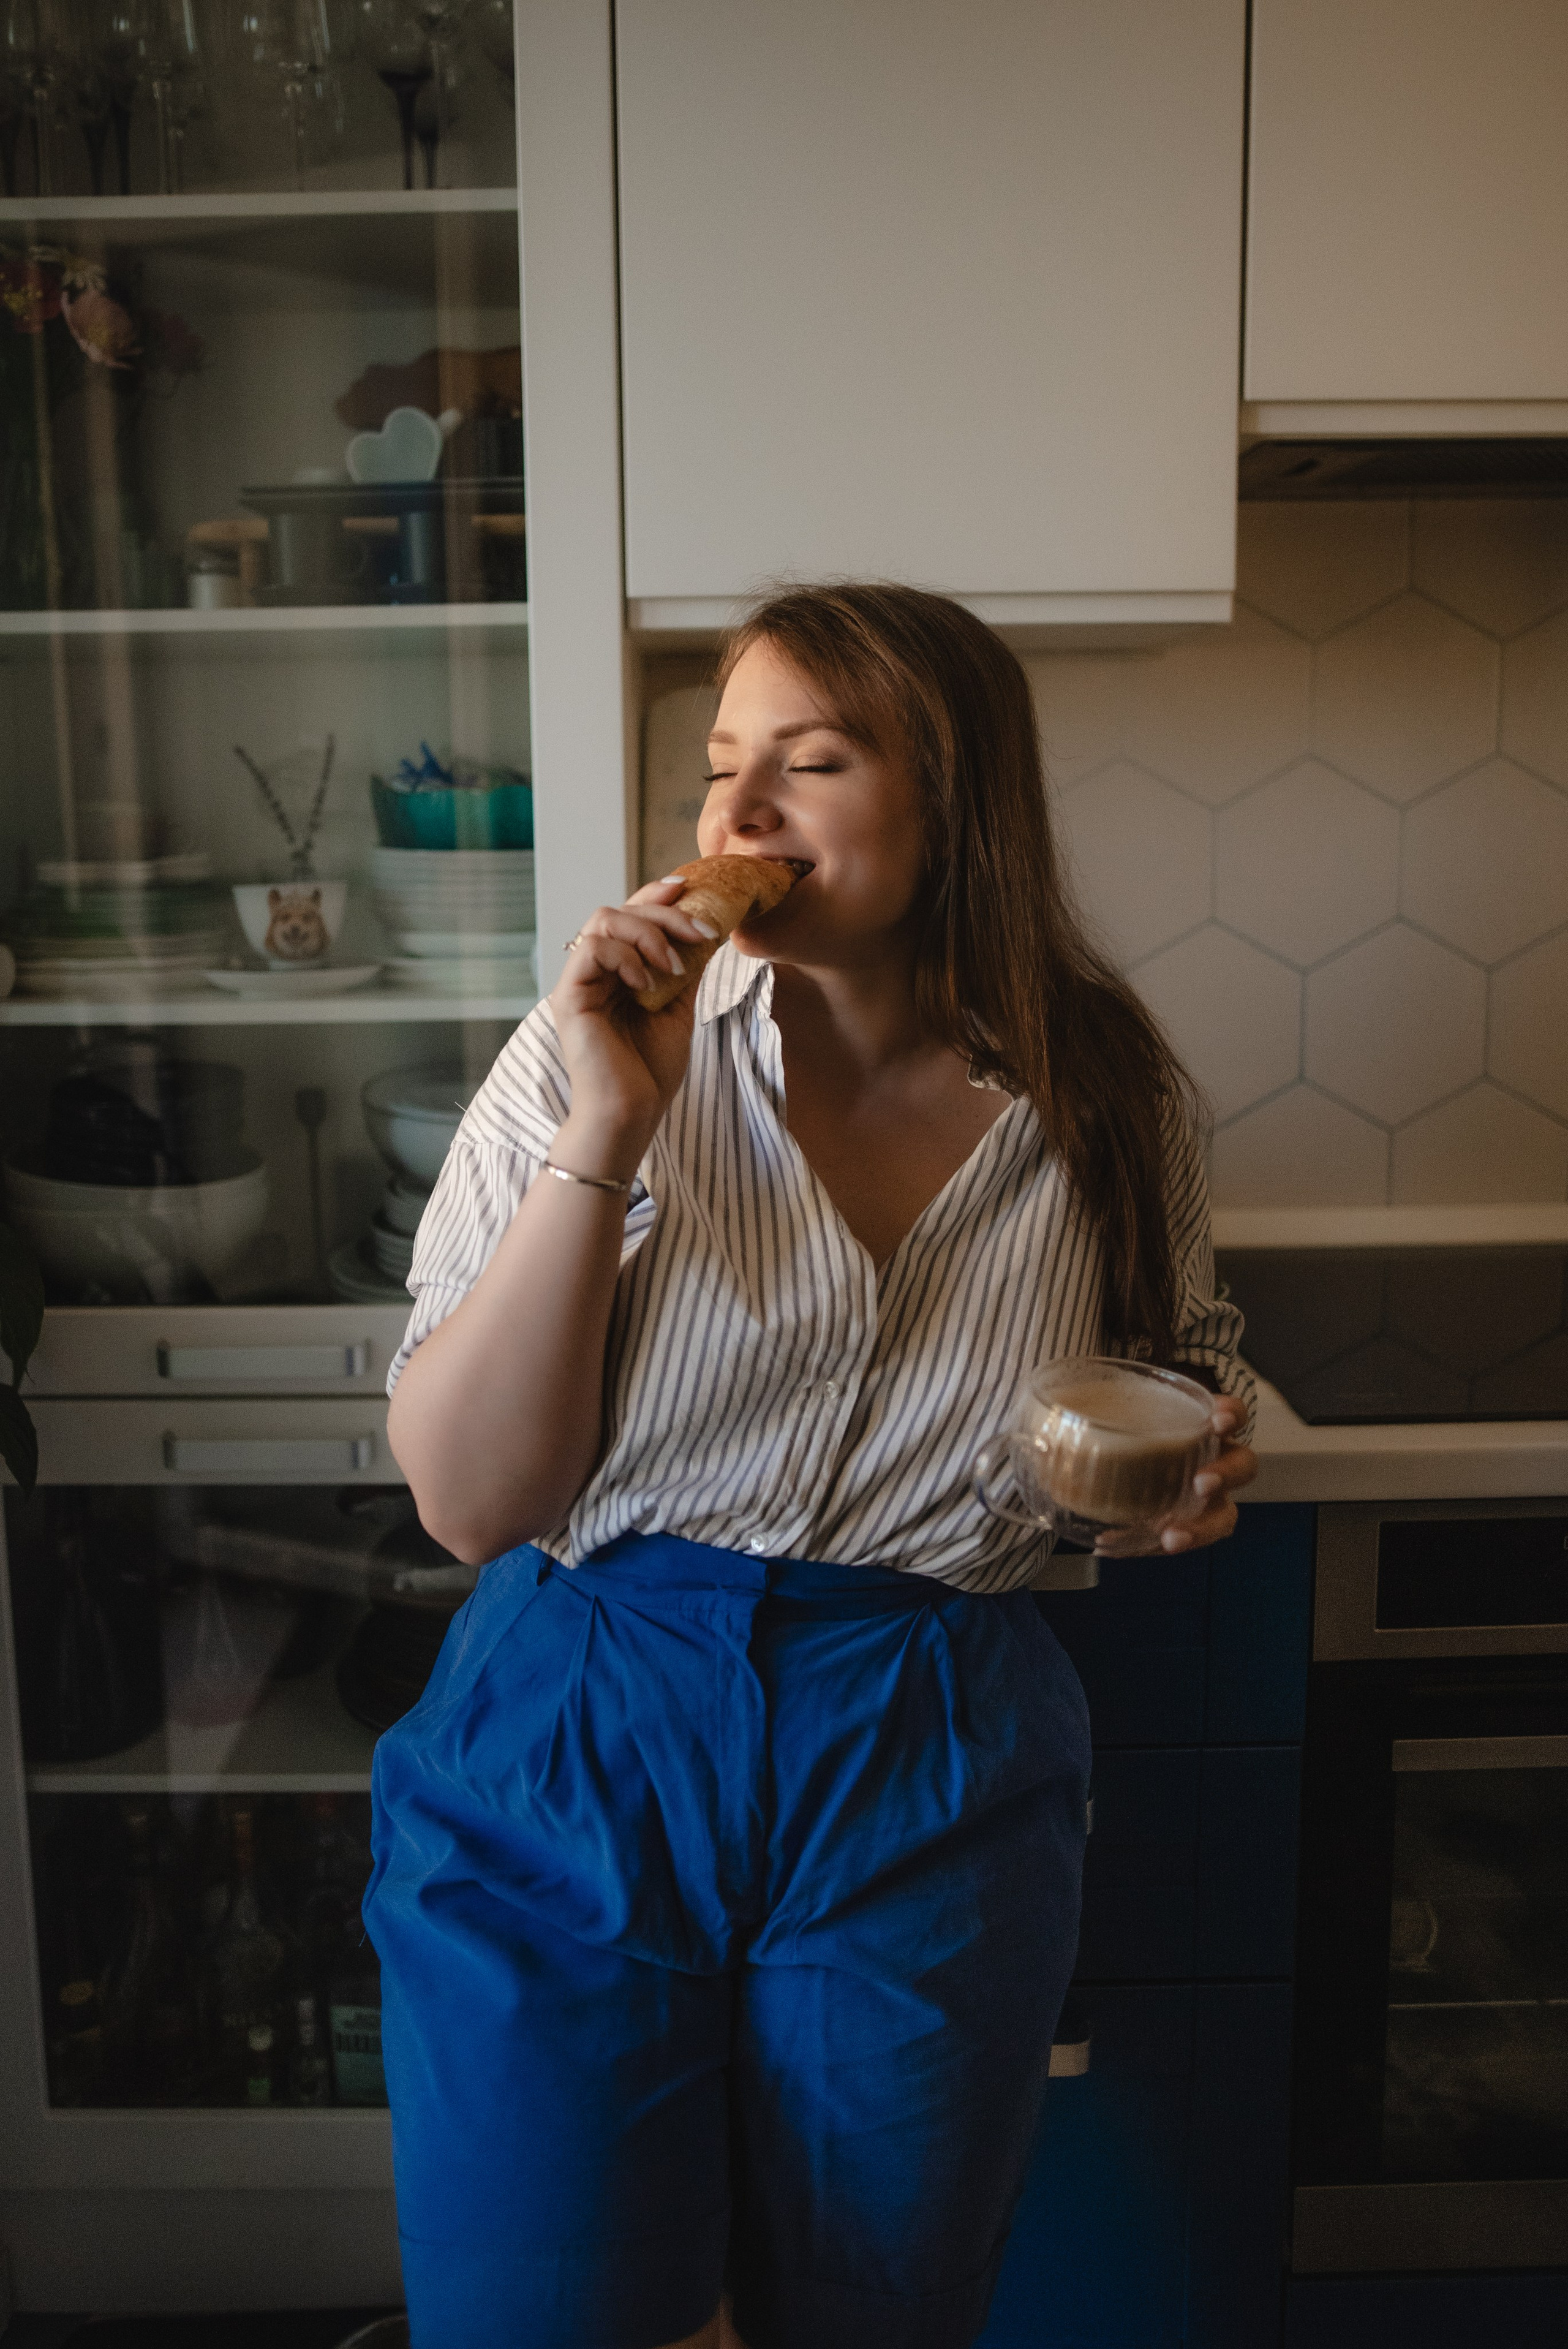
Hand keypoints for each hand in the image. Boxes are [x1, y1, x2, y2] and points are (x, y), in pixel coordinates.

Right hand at [550, 879, 713, 1163]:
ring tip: (673, 966)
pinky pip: (591, 950)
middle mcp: (593, 971)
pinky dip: (625, 957)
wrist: (632, 1114)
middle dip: (663, 913)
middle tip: (699, 932)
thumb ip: (685, 968)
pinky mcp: (569, 997)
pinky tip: (647, 984)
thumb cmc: (650, 1070)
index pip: (630, 916)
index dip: (657, 894)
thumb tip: (708, 929)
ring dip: (647, 933)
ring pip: (602, 920)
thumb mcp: (678, 1007)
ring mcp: (578, 982)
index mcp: (616, 971)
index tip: (690, 888)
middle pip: (617, 910)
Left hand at [1093, 1393, 1257, 1557]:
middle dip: (1226, 1474)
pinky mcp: (1184, 1523)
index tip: (1218, 1420)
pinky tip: (1112, 1546)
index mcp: (1202, 1422)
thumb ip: (1087, 1404)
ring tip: (1170, 1537)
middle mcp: (1215, 1458)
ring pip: (1223, 1515)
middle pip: (1243, 1465)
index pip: (1233, 1413)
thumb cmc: (1127, 1423)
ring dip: (1200, 1528)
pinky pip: (1179, 1540)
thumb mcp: (1112, 1407)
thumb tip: (1040, 1413)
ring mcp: (1205, 1496)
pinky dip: (1148, 1547)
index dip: (1231, 1415)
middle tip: (1201, 1483)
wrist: (1115, 1451)